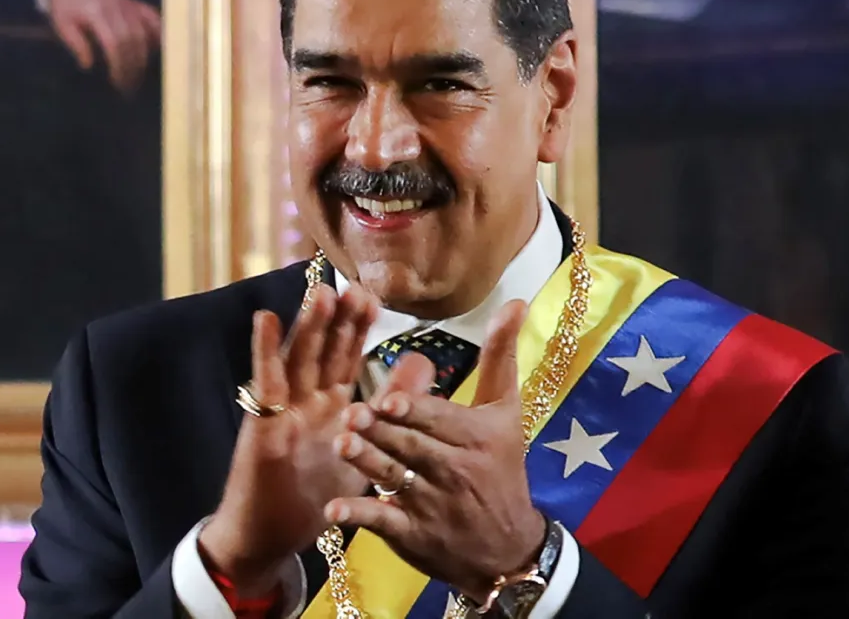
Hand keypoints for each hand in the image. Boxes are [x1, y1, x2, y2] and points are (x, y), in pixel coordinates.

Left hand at [45, 0, 160, 91]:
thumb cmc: (65, 9)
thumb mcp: (62, 26)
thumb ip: (76, 44)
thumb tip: (88, 64)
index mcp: (96, 11)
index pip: (114, 42)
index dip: (119, 64)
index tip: (117, 82)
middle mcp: (116, 6)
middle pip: (132, 40)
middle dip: (133, 66)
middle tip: (129, 86)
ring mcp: (128, 3)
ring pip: (144, 32)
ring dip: (145, 57)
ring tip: (139, 76)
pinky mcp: (135, 3)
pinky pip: (153, 17)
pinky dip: (160, 32)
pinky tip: (163, 50)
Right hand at [198, 284, 433, 595]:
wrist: (270, 534)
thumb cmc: (311, 493)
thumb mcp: (363, 449)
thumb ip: (391, 406)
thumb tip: (424, 363)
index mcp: (331, 404)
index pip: (347, 357)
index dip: (358, 327)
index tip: (374, 296)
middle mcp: (306, 399)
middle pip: (323, 350)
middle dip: (337, 319)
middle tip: (354, 286)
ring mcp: (282, 409)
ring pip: (297, 359)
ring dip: (307, 325)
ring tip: (321, 293)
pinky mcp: (260, 425)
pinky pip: (264, 383)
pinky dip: (265, 350)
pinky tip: (266, 320)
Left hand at [326, 300, 546, 602]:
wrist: (509, 547)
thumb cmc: (501, 466)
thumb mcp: (505, 411)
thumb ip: (501, 356)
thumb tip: (516, 301)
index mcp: (476, 437)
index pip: (440, 420)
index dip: (414, 411)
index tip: (388, 400)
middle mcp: (455, 471)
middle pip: (412, 446)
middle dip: (382, 432)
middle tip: (350, 413)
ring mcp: (432, 506)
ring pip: (394, 478)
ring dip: (367, 463)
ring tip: (341, 444)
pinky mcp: (413, 535)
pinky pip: (383, 522)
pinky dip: (359, 515)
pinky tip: (333, 509)